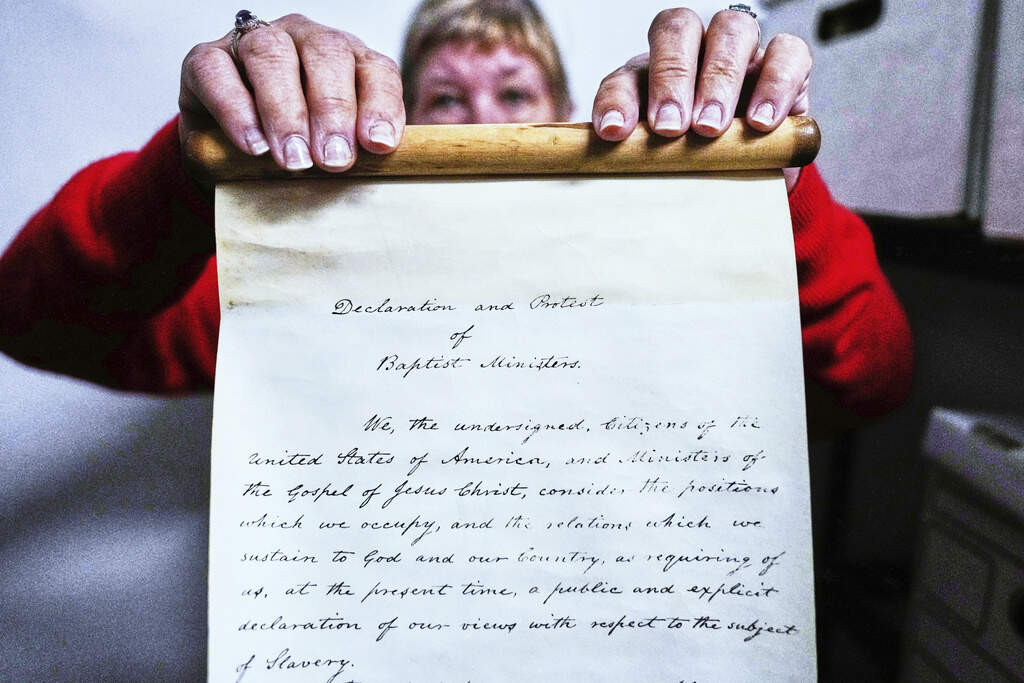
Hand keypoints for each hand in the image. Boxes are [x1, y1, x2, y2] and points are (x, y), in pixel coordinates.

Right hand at [179, 13, 405, 172]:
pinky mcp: (205, 59)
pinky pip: (217, 72)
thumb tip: (377, 163)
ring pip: (271, 55)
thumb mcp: (330, 154)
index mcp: (349, 60)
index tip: (379, 145)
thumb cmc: (294, 154)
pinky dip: (236, 110)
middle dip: (333, 110)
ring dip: (286, 111)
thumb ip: (355, 152)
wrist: (228, 163)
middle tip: (334, 160)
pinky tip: (253, 146)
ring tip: (294, 160)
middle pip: (327, 54)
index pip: (375, 69)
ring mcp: (253, 44)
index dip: (380, 105)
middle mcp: (304, 39)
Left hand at [591, 7, 811, 190]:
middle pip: (678, 30)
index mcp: (651, 75)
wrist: (750, 181)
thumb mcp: (664, 165)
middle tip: (671, 128)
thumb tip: (611, 161)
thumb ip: (638, 156)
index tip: (615, 133)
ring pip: (732, 30)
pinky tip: (761, 122)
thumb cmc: (697, 165)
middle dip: (672, 77)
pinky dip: (775, 84)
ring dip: (719, 79)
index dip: (619, 99)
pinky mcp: (789, 65)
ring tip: (711, 128)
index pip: (627, 74)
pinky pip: (788, 53)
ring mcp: (742, 53)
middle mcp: (696, 51)